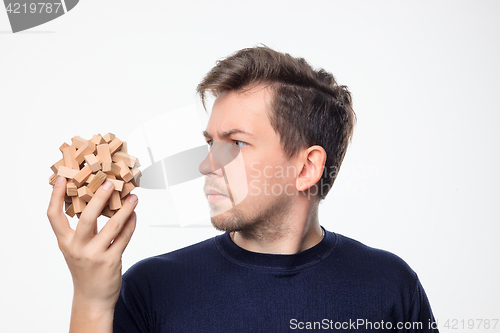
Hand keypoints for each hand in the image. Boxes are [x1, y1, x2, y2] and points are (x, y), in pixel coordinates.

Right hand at [47, 176, 137, 311]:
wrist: (92, 298)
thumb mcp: (76, 249)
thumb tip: (99, 202)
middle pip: (87, 217)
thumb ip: (83, 229)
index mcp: (65, 242)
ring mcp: (94, 255)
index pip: (54, 216)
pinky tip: (134, 214)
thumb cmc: (85, 269)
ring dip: (125, 209)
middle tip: (110, 183)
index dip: (55, 196)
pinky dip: (131, 224)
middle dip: (100, 197)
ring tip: (133, 197)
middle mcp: (77, 247)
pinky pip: (124, 237)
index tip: (61, 178)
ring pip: (112, 226)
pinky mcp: (111, 261)